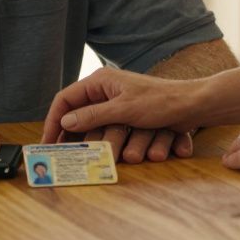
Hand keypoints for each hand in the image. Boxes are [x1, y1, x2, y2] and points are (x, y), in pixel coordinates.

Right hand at [41, 68, 200, 155]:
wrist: (193, 105)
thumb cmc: (160, 102)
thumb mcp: (123, 109)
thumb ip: (92, 115)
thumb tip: (65, 123)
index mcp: (101, 81)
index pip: (65, 98)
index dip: (53, 120)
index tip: (46, 142)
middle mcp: (105, 90)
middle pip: (77, 113)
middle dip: (69, 135)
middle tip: (59, 155)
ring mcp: (116, 103)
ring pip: (92, 124)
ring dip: (88, 141)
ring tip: (78, 158)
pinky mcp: (127, 116)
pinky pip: (108, 129)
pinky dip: (104, 142)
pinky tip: (99, 154)